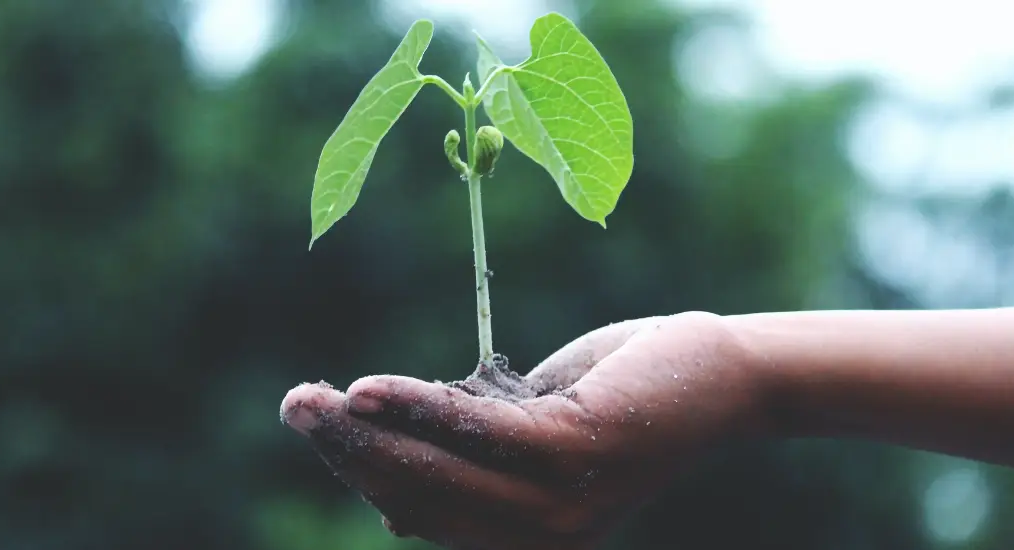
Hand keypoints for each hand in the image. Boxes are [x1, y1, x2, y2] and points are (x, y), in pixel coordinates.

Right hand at [279, 311, 769, 548]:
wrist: (719, 376)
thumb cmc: (623, 394)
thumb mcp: (534, 428)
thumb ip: (473, 451)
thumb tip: (394, 472)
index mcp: (524, 537)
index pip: (422, 512)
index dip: (362, 471)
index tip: (321, 424)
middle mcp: (538, 539)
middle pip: (417, 496)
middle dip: (347, 453)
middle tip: (293, 406)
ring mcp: (558, 504)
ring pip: (436, 471)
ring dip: (365, 433)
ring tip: (311, 400)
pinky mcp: (574, 454)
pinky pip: (476, 433)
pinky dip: (418, 408)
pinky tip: (368, 389)